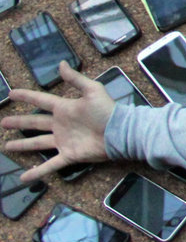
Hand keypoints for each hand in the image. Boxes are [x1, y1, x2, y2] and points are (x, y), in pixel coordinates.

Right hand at [1, 62, 114, 181]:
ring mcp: (63, 141)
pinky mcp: (68, 155)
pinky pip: (49, 165)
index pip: (41, 101)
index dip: (27, 96)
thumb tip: (61, 64)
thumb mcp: (92, 90)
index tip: (11, 93)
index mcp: (65, 108)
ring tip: (6, 146)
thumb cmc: (106, 111)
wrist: (119, 132)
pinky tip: (23, 178)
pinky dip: (37, 172)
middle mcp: (60, 125)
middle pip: (35, 123)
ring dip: (23, 145)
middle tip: (3, 123)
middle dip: (19, 122)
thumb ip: (75, 79)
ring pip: (38, 143)